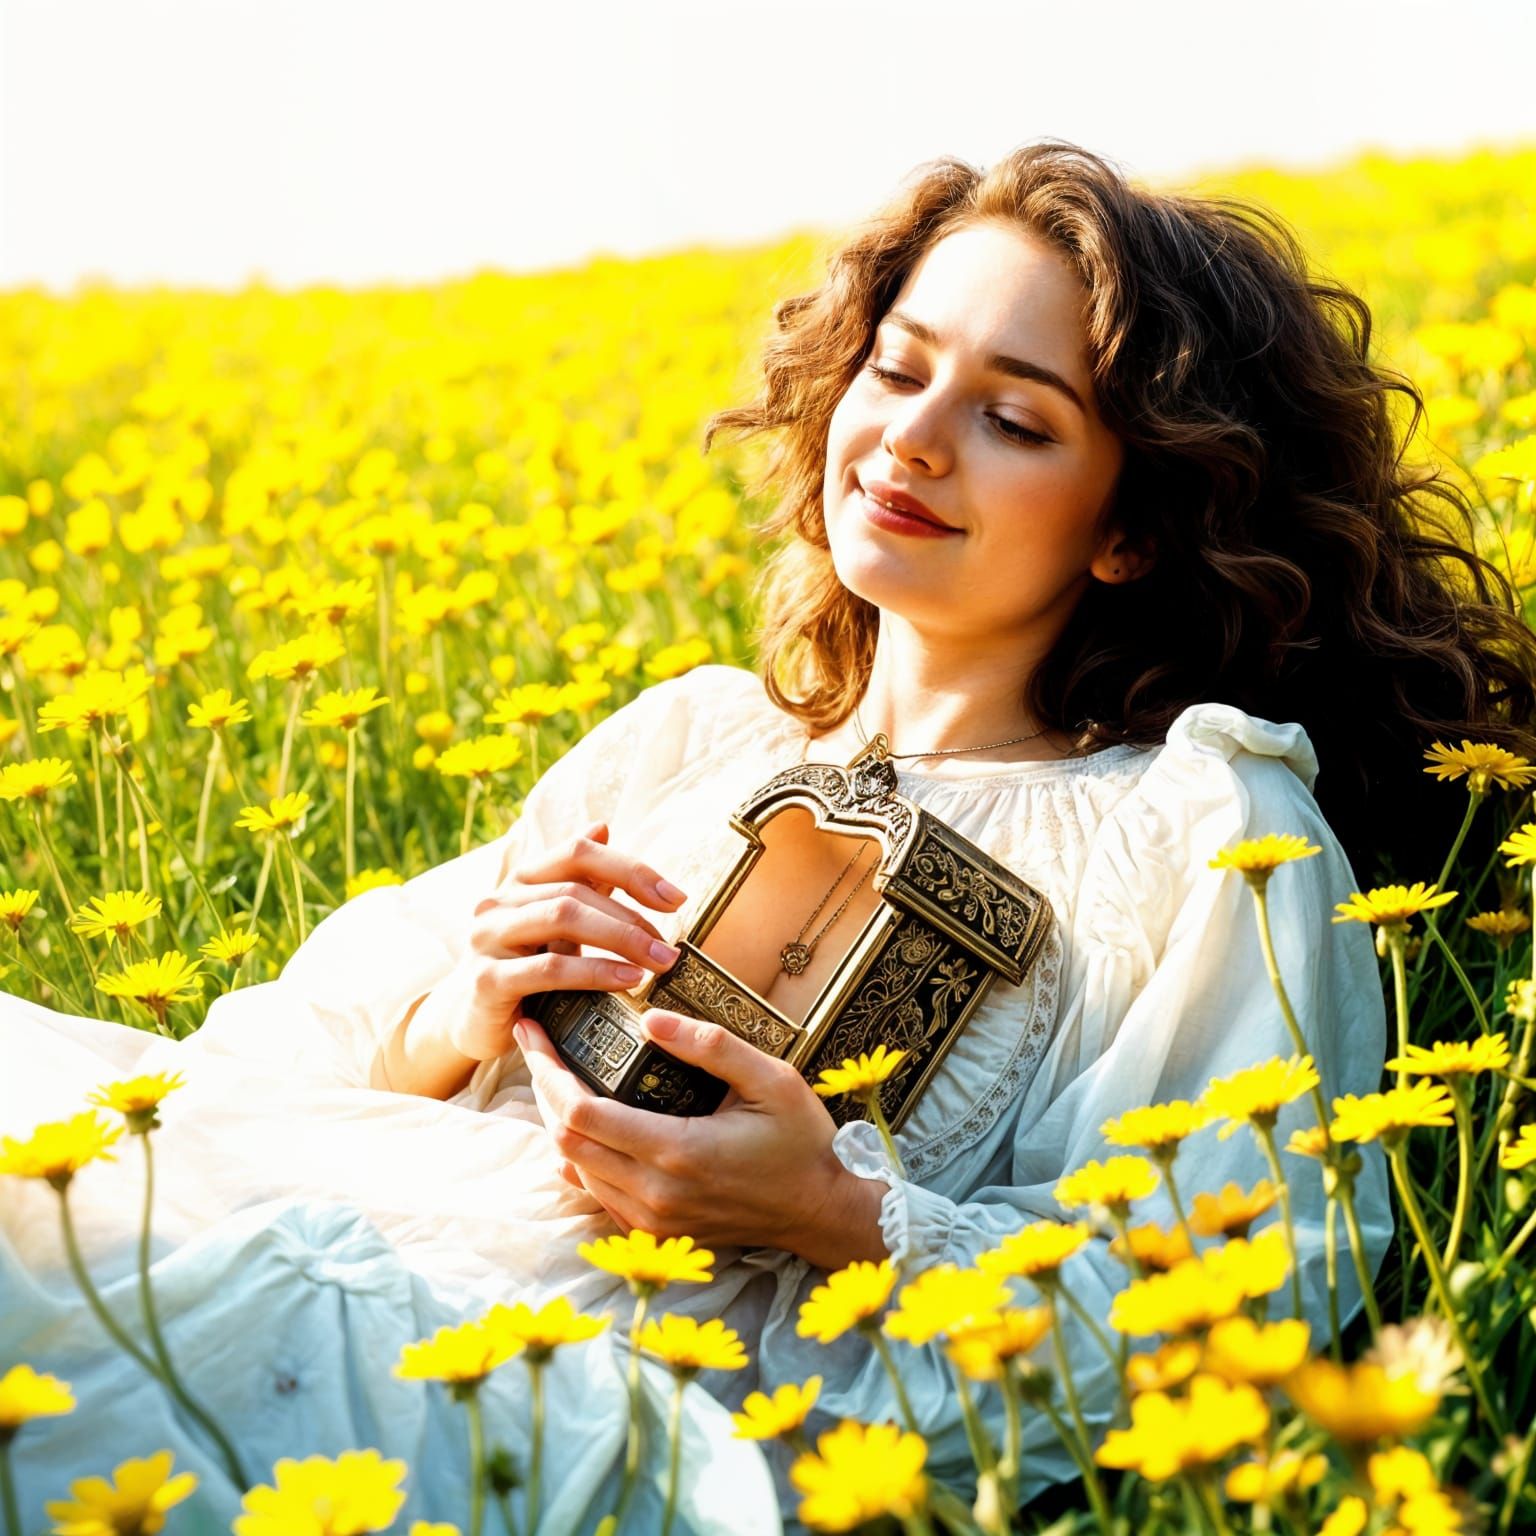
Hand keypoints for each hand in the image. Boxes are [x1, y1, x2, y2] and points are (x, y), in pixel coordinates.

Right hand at [413, 821, 687, 1065]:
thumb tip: (603, 826)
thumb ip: (580, 880)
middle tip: (670, 947)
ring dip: (620, 940)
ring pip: (563, 919)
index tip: (676, 898)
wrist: (473, 1021)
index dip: (630, 869)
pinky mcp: (486, 980)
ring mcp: (487, 937)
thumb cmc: (524, 966)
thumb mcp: (555, 922)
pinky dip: (595, 972)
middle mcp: (498, 900)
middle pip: (575, 890)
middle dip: (632, 917)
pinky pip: (549, 969)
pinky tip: (627, 981)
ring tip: (657, 962)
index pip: (578, 852)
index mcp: (520, 879)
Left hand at [515, 1006, 890, 1265]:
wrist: (821, 1211)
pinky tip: (586, 1118)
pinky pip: (596, 1191)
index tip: (534, 1031)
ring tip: (556, 1072)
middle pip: (566, 1139)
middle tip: (538, 1044)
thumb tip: (649, 1019)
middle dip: (543, 1088)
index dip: (547, 1070)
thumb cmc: (802, 1141)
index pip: (582, 1113)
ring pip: (574, 1168)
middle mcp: (655, 1194)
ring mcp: (652, 1220)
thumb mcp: (771, 1079)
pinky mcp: (655, 1231)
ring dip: (558, 1120)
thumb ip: (710, 1046)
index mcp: (677, 1151)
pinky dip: (580, 1152)